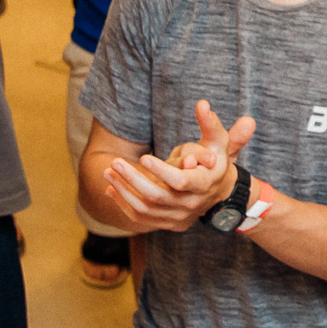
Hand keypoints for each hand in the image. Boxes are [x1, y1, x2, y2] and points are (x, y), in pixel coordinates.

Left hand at [103, 100, 258, 233]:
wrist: (218, 191)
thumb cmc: (215, 159)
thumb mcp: (217, 141)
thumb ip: (210, 123)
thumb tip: (201, 104)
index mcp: (204, 184)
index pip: (181, 181)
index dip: (161, 171)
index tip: (143, 157)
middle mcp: (191, 205)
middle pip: (157, 197)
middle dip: (133, 179)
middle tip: (115, 162)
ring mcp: (178, 217)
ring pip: (145, 209)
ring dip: (123, 191)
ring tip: (107, 172)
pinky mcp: (167, 223)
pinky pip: (141, 218)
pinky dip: (124, 204)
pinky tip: (111, 189)